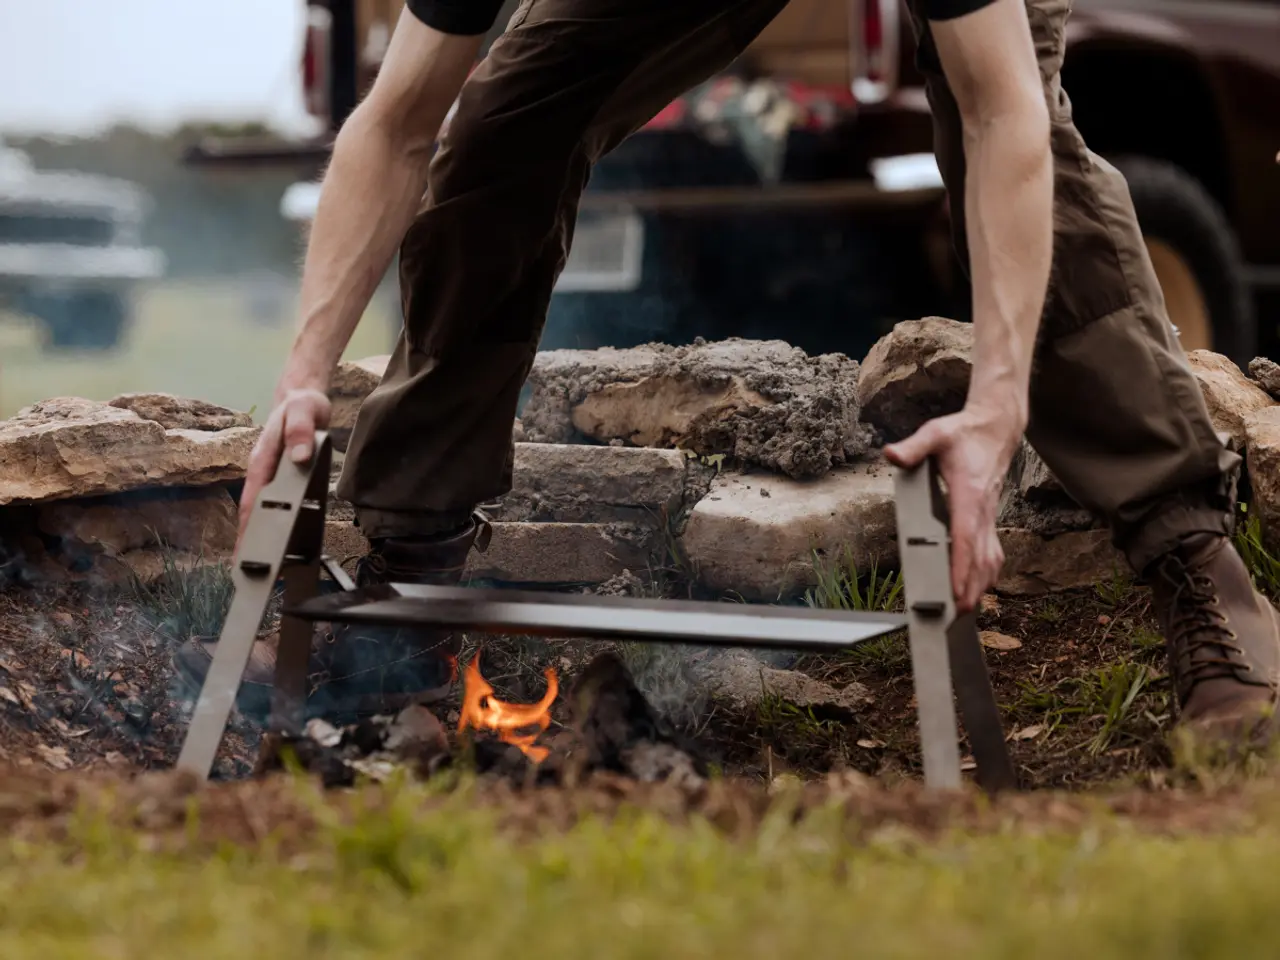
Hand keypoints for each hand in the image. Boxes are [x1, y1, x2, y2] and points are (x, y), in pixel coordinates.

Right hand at [236, 388, 331, 551]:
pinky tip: (275, 540)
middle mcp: (261, 470)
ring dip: (256, 534)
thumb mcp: (305, 412)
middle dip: (247, 539)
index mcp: (263, 458)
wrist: (302, 399)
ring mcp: (268, 475)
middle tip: (245, 571)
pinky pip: (272, 503)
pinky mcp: (278, 477)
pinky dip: (271, 522)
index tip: (245, 549)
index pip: (254, 497)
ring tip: (256, 566)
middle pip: (252, 510)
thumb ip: (301, 432)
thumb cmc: (302, 406)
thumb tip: (298, 458)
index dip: (249, 525)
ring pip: (259, 508)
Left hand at [883, 405, 1021, 612]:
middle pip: (980, 557)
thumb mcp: (935, 433)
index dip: (961, 566)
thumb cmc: (962, 433)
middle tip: (957, 615)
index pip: (965, 536)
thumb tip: (893, 454)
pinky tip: (978, 588)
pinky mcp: (990, 519)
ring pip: (990, 559)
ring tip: (965, 611)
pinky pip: (993, 552)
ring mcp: (990, 517)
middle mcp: (983, 510)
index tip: (955, 590)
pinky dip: (987, 574)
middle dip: (971, 588)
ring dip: (980, 586)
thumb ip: (914, 447)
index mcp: (969, 494)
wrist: (995, 428)